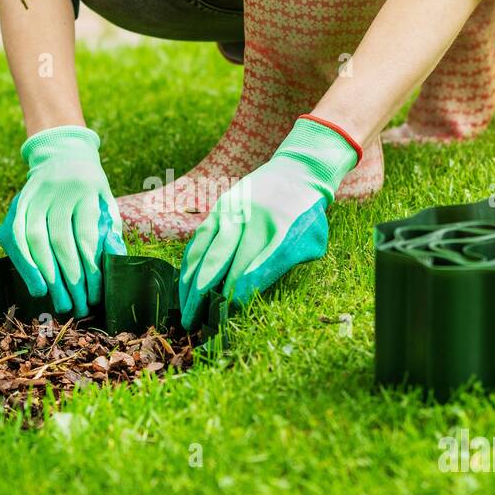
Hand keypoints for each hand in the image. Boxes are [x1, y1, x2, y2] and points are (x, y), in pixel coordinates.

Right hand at [0, 126, 125, 316]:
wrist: (63, 154)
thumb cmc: (91, 188)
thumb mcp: (107, 203)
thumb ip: (110, 231)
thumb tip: (114, 262)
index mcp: (86, 190)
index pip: (86, 237)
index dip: (90, 270)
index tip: (95, 295)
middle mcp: (57, 191)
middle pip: (60, 242)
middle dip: (68, 280)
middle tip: (77, 307)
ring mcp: (33, 195)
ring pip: (34, 240)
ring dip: (45, 275)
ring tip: (57, 301)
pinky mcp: (18, 203)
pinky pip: (15, 236)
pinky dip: (24, 262)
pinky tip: (36, 284)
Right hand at [178, 118, 358, 327]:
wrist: (297, 171)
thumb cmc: (307, 216)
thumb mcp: (311, 242)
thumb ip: (283, 266)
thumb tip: (248, 293)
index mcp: (277, 231)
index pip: (250, 270)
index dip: (236, 295)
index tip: (225, 315)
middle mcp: (249, 220)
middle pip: (219, 262)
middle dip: (202, 296)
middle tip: (192, 323)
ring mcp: (230, 212)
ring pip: (202, 251)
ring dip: (189, 284)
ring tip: (183, 311)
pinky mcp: (219, 209)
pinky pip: (199, 240)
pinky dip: (189, 265)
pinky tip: (184, 286)